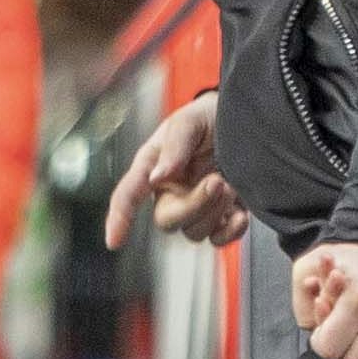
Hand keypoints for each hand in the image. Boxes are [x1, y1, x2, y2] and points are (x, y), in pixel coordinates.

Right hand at [105, 93, 244, 248]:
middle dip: (194, 205)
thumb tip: (157, 178)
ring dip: (215, 212)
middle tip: (217, 180)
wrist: (244, 121)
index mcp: (152, 167)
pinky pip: (219, 239)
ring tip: (230, 184)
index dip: (119, 218)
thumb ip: (174, 148)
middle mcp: (170, 192)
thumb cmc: (207, 118)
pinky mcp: (221, 217)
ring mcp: (195, 207)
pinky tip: (239, 213)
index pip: (128, 195)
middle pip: (167, 220)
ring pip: (194, 232)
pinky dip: (231, 231)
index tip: (114, 240)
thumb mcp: (189, 122)